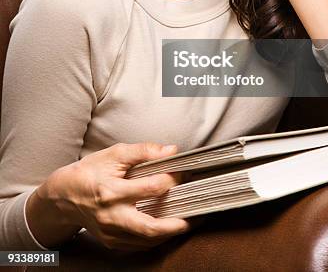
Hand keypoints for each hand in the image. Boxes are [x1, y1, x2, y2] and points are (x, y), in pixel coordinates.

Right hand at [46, 142, 192, 250]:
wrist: (63, 197)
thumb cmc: (89, 172)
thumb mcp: (114, 154)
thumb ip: (143, 151)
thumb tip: (170, 150)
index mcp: (111, 192)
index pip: (150, 188)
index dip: (170, 180)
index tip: (183, 172)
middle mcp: (112, 216)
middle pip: (149, 227)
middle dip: (176, 225)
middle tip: (196, 216)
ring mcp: (111, 233)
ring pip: (147, 240)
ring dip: (170, 233)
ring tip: (188, 221)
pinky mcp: (112, 242)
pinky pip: (139, 245)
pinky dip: (156, 238)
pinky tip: (167, 227)